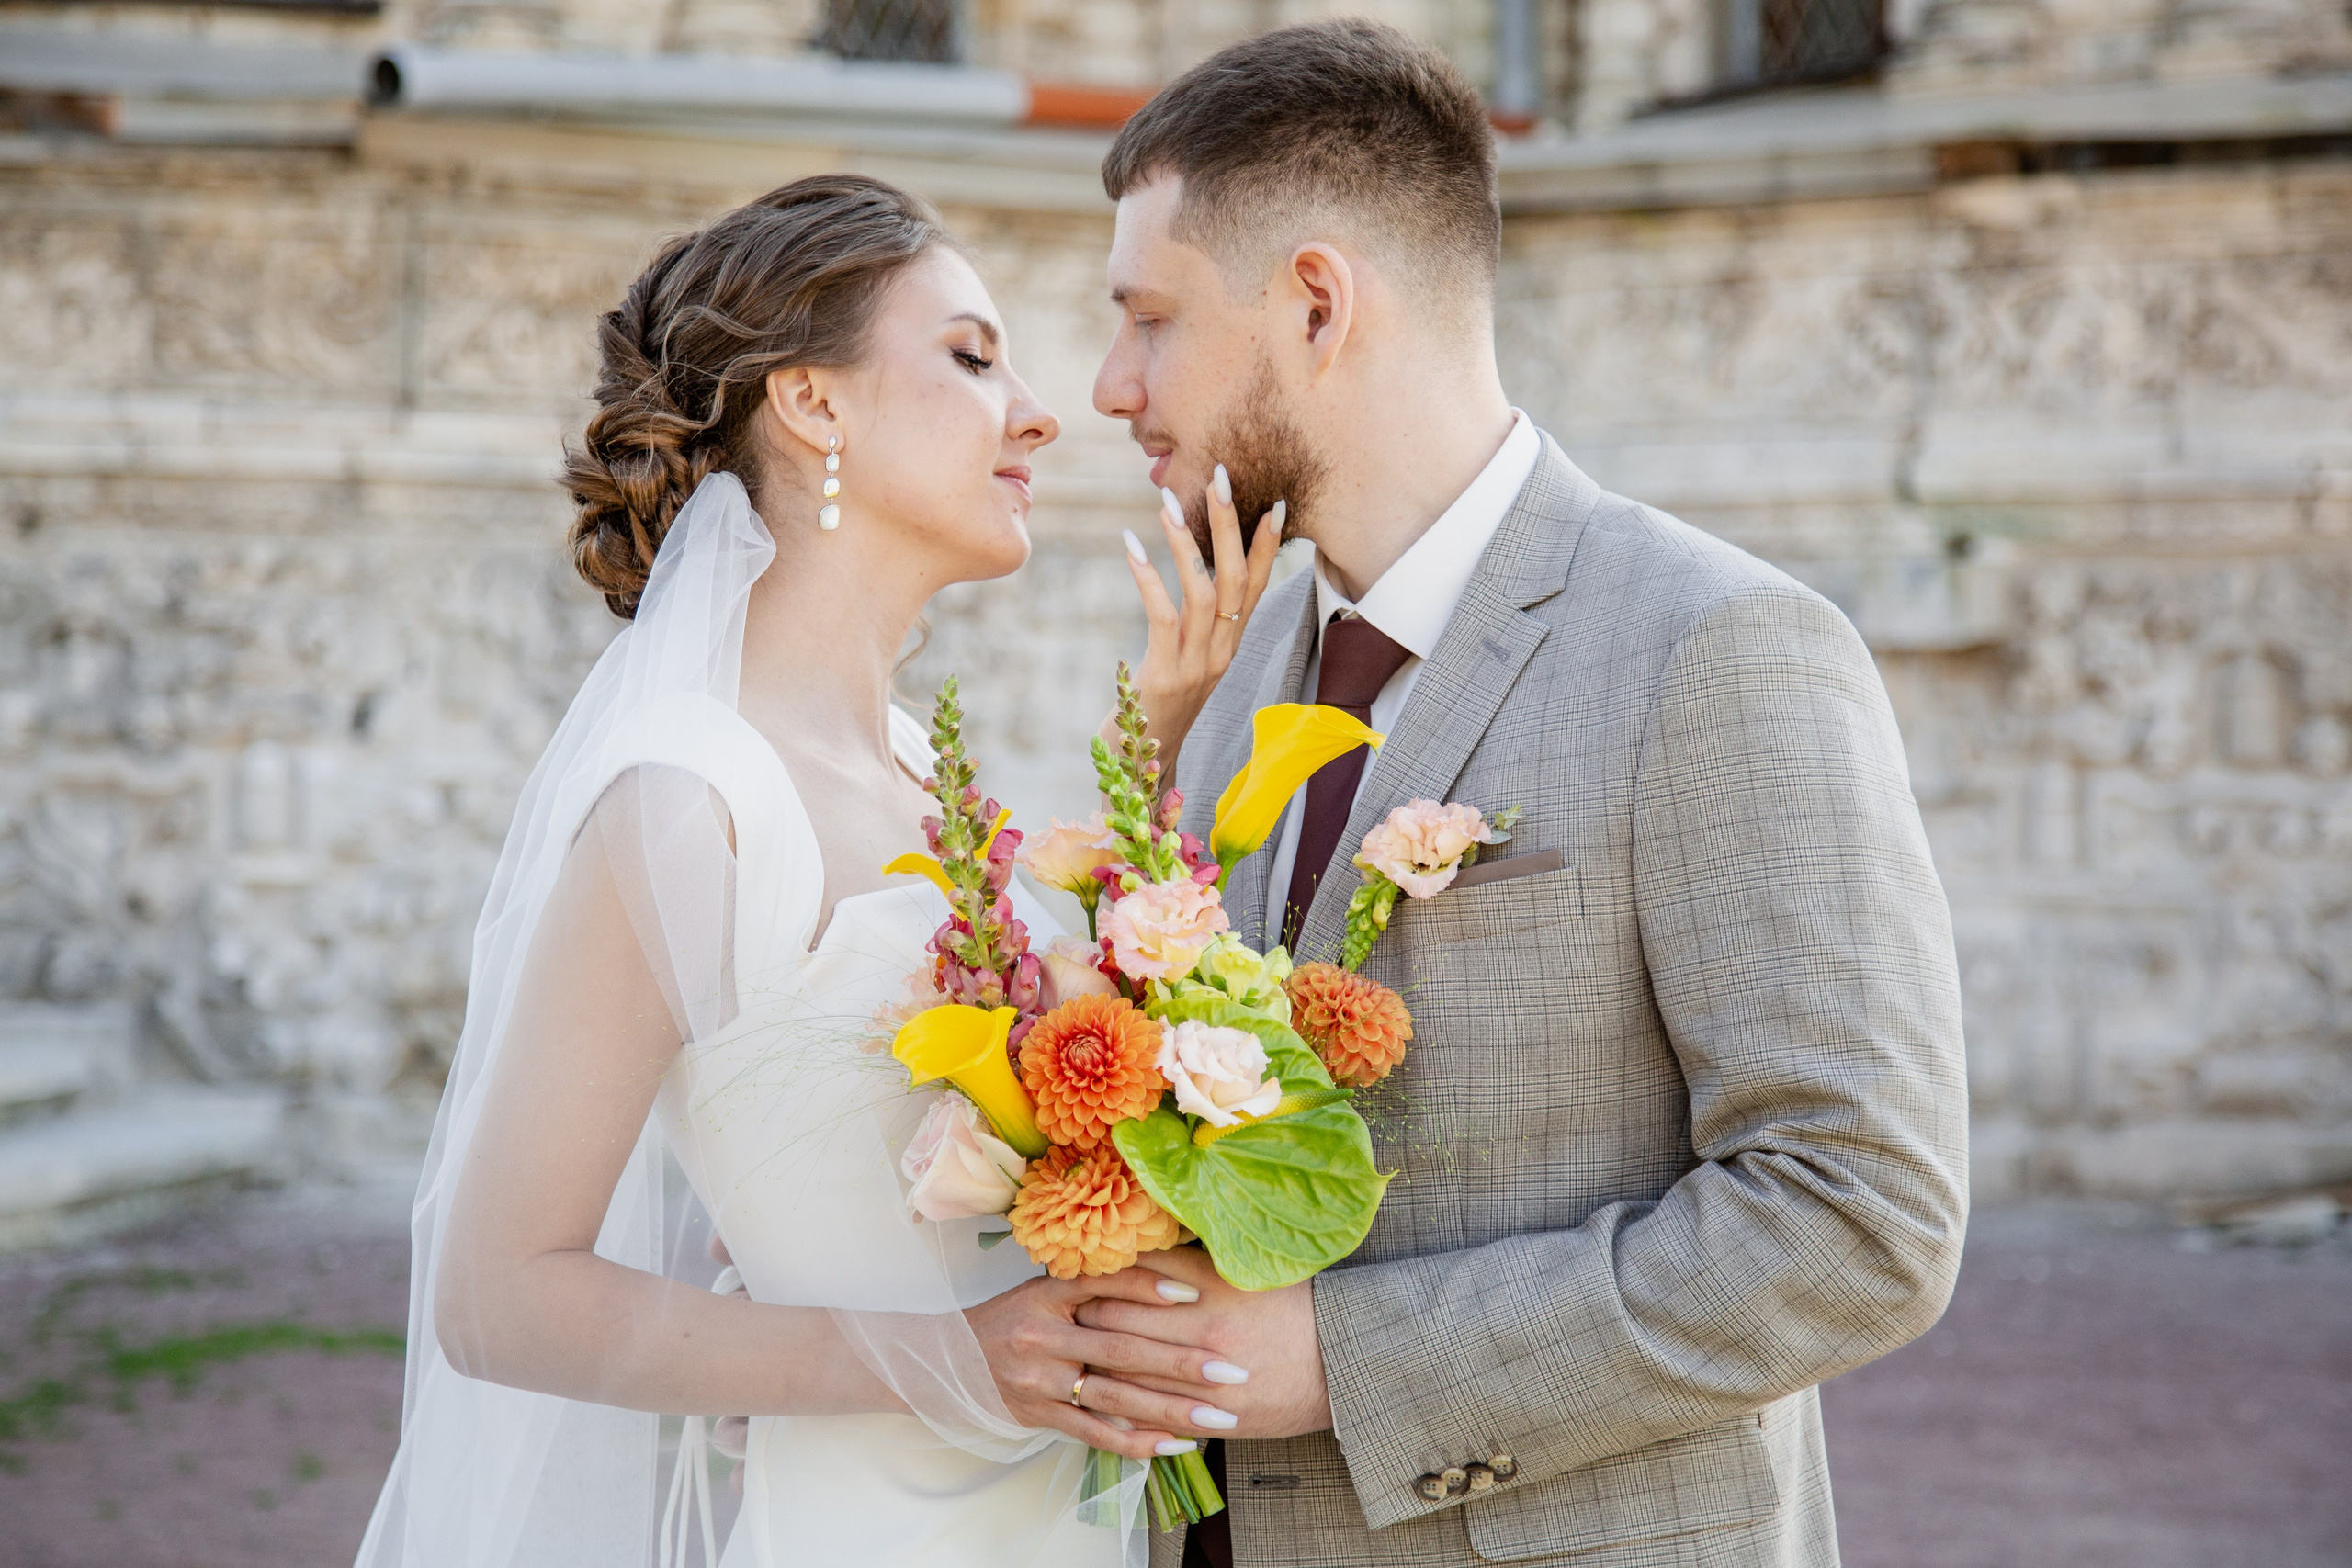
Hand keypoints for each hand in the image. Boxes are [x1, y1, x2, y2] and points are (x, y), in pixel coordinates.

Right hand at [965, 1263, 1261, 1460]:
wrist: (948, 1362)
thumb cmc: (1010, 1319)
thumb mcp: (1043, 1290)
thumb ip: (1093, 1286)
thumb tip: (1164, 1275)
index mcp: (1048, 1295)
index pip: (1106, 1285)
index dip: (1151, 1288)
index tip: (1197, 1293)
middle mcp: (1045, 1336)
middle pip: (1124, 1348)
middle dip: (1183, 1361)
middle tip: (1232, 1369)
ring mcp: (1041, 1380)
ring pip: (1116, 1396)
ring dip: (1173, 1408)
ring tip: (1219, 1415)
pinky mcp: (1040, 1416)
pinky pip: (1094, 1433)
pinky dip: (1137, 1441)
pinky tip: (1175, 1444)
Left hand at [1075, 1246, 1330, 1440]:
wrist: (1345, 1363)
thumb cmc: (1299, 1307)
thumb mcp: (1250, 1271)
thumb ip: (1196, 1259)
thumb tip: (1148, 1239)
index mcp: (1212, 1289)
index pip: (1134, 1277)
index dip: (1099, 1275)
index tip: (1079, 1272)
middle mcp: (1203, 1332)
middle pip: (1121, 1322)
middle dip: (1085, 1316)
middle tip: (1062, 1310)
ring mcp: (1207, 1381)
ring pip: (1128, 1373)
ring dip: (1095, 1364)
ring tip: (1073, 1353)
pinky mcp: (1215, 1418)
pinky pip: (1154, 1417)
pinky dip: (1123, 1409)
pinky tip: (1101, 1402)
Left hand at [1117, 463, 1283, 765]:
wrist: (1140, 775)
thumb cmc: (1153, 713)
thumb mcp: (1183, 666)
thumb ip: (1192, 629)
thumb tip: (1190, 581)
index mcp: (1230, 648)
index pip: (1256, 587)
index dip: (1267, 545)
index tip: (1274, 501)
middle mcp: (1222, 654)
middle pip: (1235, 579)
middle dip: (1230, 525)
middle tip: (1220, 476)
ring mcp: (1197, 666)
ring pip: (1203, 592)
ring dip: (1185, 541)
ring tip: (1166, 500)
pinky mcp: (1165, 676)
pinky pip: (1162, 616)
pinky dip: (1148, 576)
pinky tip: (1131, 545)